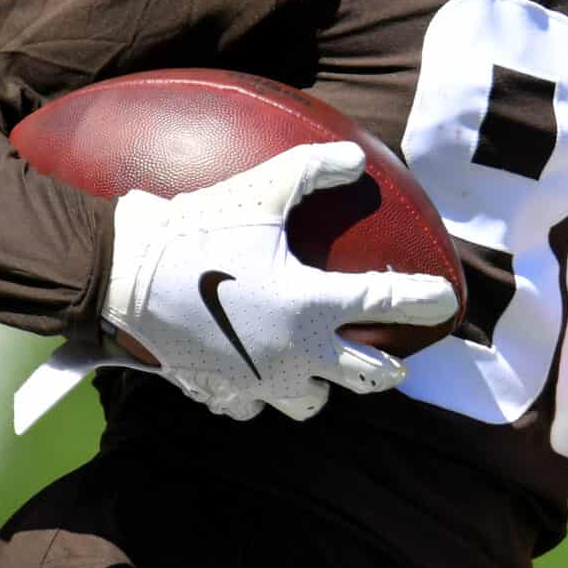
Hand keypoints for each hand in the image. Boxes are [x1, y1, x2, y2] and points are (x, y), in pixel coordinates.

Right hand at [102, 142, 461, 420]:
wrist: (123, 276)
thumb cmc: (196, 230)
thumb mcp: (260, 190)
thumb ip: (313, 170)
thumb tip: (356, 159)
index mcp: (312, 305)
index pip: (388, 306)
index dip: (424, 302)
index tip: (444, 302)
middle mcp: (294, 352)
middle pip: (366, 378)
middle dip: (386, 369)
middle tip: (394, 360)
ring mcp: (257, 380)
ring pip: (310, 403)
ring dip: (321, 386)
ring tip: (319, 367)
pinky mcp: (220, 392)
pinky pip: (252, 407)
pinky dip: (260, 395)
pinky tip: (256, 374)